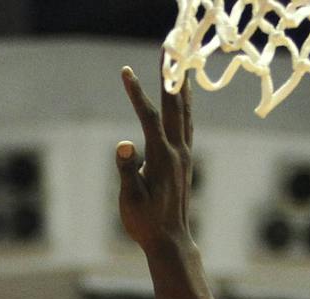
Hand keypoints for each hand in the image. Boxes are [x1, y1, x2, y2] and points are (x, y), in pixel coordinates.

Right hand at [116, 64, 195, 251]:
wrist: (171, 240)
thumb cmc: (146, 223)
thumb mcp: (131, 200)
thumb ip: (128, 171)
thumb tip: (123, 145)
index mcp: (163, 157)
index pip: (148, 117)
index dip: (136, 94)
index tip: (125, 72)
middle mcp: (178, 150)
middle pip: (173, 104)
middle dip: (169, 74)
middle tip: (167, 47)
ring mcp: (184, 153)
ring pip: (184, 111)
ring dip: (179, 84)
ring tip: (177, 61)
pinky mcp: (185, 159)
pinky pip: (186, 123)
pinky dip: (184, 104)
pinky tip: (182, 96)